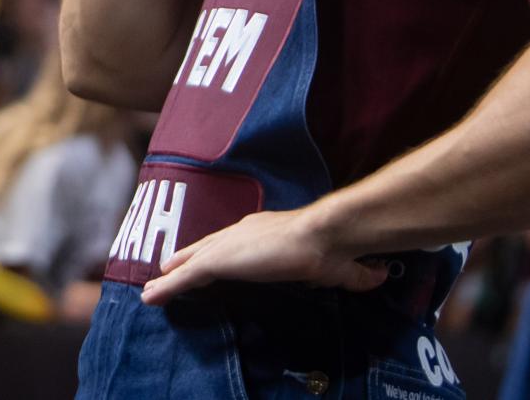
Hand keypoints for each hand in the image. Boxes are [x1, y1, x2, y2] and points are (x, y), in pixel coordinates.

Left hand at [140, 206, 386, 305]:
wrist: (325, 234)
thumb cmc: (335, 246)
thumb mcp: (344, 264)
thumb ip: (355, 272)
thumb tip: (378, 275)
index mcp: (264, 230)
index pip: (233, 242)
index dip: (216, 251)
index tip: (204, 259)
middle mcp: (240, 232)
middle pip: (204, 247)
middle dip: (184, 257)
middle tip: (166, 269)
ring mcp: (228, 245)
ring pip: (189, 263)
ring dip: (169, 277)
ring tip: (151, 291)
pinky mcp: (219, 260)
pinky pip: (184, 278)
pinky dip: (166, 288)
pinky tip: (151, 297)